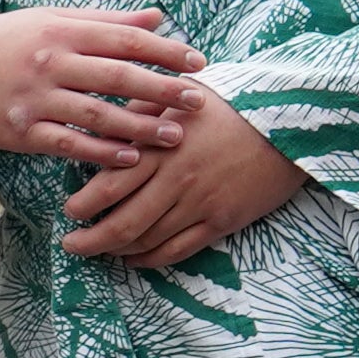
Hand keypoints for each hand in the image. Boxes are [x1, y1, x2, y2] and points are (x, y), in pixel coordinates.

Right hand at [0, 9, 201, 166]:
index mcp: (61, 30)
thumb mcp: (52, 19)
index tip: (199, 63)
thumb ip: (105, 21)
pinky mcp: (19, 131)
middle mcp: (49, 61)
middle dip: (162, 90)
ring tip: (175, 136)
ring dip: (140, 127)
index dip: (165, 51)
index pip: (124, 39)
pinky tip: (130, 158)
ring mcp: (33, 98)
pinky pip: (68, 144)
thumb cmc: (6, 41)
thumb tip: (157, 19)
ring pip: (97, 115)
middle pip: (117, 77)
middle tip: (198, 102)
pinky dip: (101, 152)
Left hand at [60, 84, 307, 266]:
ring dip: (116, 252)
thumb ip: (141, 113)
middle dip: (89, 240)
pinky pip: (177, 251)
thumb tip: (105, 127)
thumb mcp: (181, 97)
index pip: (107, 185)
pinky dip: (150, 260)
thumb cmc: (232, 104)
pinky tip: (135, 260)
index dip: (81, 205)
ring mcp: (199, 204)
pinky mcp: (221, 221)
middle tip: (71, 244)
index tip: (69, 212)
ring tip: (99, 251)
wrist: (289, 123)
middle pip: (121, 223)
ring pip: (146, 242)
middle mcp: (175, 180)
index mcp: (160, 147)